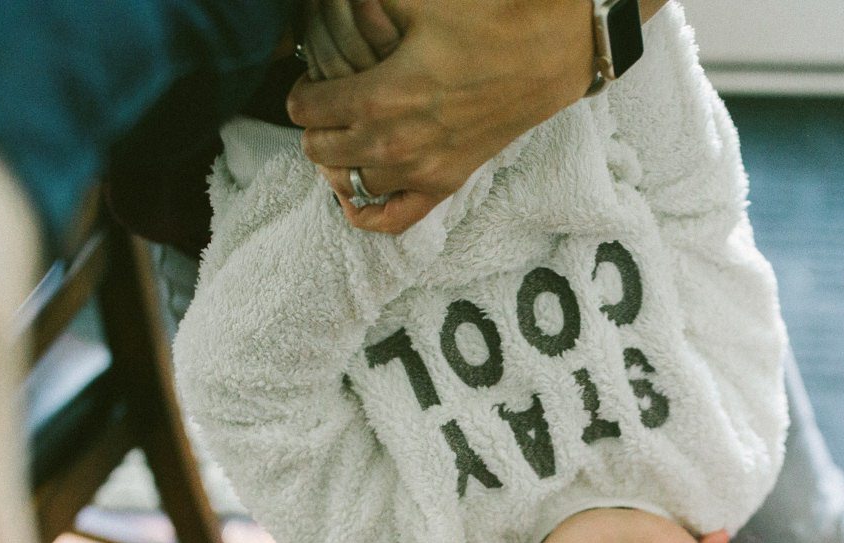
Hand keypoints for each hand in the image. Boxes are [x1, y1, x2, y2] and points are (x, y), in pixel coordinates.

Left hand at [288, 0, 597, 233]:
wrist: (542, 54)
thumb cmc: (478, 21)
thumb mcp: (410, 5)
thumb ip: (359, 11)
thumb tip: (326, 9)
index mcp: (376, 98)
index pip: (302, 109)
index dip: (301, 89)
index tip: (313, 78)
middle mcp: (393, 144)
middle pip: (317, 150)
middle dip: (315, 125)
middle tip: (328, 105)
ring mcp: (420, 171)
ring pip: (347, 183)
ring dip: (339, 161)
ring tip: (346, 136)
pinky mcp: (445, 184)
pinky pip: (393, 219)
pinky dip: (368, 211)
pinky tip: (356, 193)